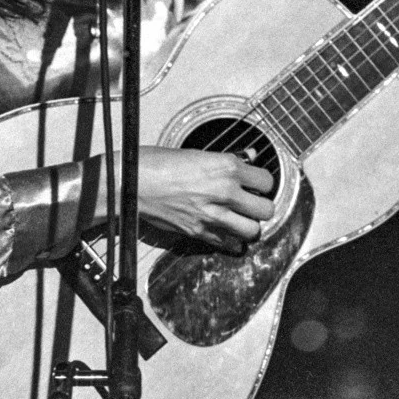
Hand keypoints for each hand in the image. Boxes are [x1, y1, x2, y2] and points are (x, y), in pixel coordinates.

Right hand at [135, 146, 274, 251]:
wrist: (131, 183)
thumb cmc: (158, 163)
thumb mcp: (197, 153)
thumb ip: (227, 160)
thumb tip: (249, 157)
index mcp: (226, 166)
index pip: (267, 181)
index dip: (262, 183)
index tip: (255, 184)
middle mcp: (225, 191)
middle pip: (267, 209)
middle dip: (261, 206)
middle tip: (250, 203)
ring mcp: (213, 215)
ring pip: (253, 231)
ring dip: (249, 225)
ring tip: (240, 218)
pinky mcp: (200, 233)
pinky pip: (231, 244)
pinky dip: (232, 240)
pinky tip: (226, 230)